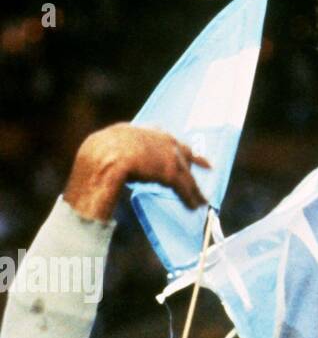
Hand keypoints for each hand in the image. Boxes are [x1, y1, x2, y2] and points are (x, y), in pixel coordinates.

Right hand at [63, 123, 210, 221]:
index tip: (179, 147)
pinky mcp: (171, 171)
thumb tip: (108, 170)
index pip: (157, 134)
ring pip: (183, 171)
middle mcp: (155, 138)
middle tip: (207, 165)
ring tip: (200, 200)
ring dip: (192, 188)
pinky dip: (190, 197)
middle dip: (193, 158)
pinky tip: (197, 205)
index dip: (168, 142)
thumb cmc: (91, 163)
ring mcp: (164, 153)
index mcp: (133, 131)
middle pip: (178, 149)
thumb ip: (110, 157)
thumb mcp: (99, 153)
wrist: (101, 163)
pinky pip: (184, 186)